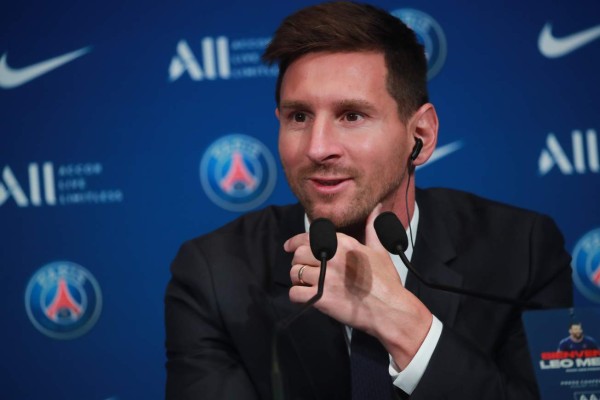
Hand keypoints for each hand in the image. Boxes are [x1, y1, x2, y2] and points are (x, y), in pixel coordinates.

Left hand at [284, 204, 432, 367]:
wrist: (391, 310)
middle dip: (298, 262)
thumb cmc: (386, 281)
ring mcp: (326, 278)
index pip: (309, 237)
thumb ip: (372, 228)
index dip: (295, 242)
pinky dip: (296, 296)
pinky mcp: (323, 298)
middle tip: (303, 270)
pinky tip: (306, 296)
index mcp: (344, 244)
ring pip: (295, 273)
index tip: (289, 246)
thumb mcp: (380, 250)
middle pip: (299, 254)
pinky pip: (295, 294)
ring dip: (297, 280)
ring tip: (305, 284)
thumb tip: (377, 207)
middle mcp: (332, 258)